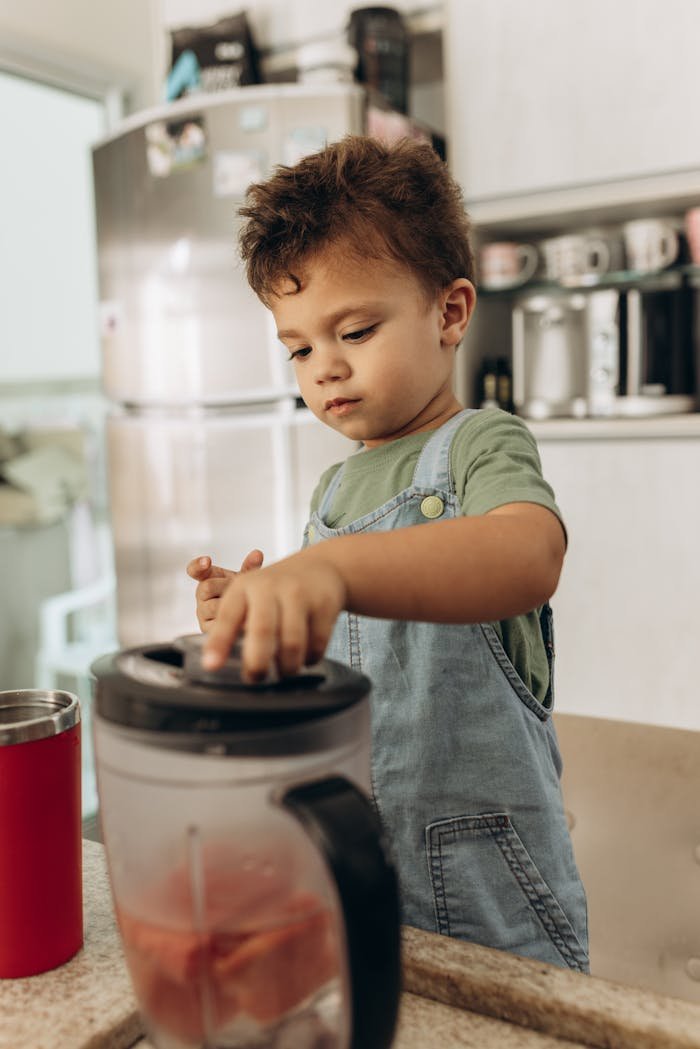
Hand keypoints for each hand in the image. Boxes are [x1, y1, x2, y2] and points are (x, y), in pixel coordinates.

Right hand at [186, 549, 263, 630]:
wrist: (244, 618)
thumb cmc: (242, 594)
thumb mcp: (246, 579)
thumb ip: (250, 566)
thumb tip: (257, 554)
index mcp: (208, 578)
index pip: (195, 570)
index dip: (198, 565)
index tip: (207, 561)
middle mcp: (201, 595)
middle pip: (207, 587)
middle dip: (225, 588)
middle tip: (238, 590)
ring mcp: (202, 612)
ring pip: (212, 606)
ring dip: (228, 606)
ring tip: (243, 605)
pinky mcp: (205, 628)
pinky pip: (216, 624)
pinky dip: (230, 621)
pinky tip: (241, 619)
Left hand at [201, 549, 346, 680]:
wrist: (319, 566)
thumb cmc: (277, 588)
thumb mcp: (249, 595)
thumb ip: (233, 623)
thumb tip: (215, 663)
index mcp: (244, 587)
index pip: (228, 616)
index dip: (219, 642)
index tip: (211, 665)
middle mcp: (270, 588)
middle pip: (262, 630)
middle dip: (257, 663)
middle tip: (255, 678)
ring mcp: (299, 594)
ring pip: (291, 643)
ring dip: (287, 667)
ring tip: (283, 671)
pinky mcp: (324, 604)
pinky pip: (316, 644)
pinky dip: (310, 659)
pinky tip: (304, 658)